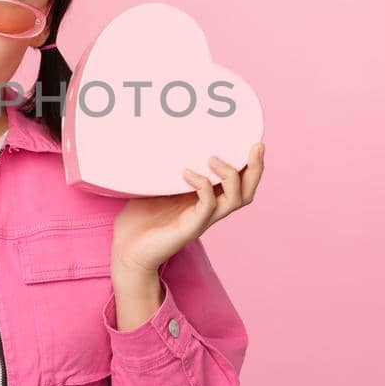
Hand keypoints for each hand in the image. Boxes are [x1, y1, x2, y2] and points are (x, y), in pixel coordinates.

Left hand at [111, 142, 265, 275]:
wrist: (127, 249)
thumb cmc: (140, 218)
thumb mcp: (155, 185)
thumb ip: (165, 166)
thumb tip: (160, 136)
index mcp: (206, 198)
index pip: (238, 182)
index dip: (249, 163)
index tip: (250, 138)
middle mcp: (210, 209)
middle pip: (247, 191)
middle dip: (256, 168)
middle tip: (256, 146)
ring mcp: (202, 219)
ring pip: (235, 199)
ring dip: (231, 175)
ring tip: (213, 158)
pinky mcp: (191, 228)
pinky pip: (208, 206)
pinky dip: (202, 186)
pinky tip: (187, 173)